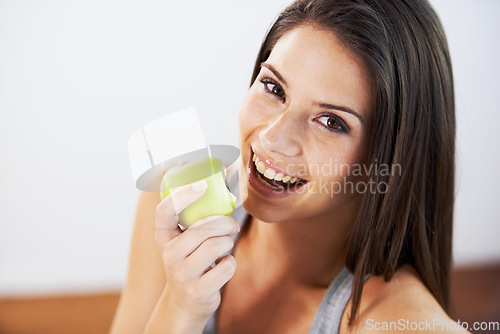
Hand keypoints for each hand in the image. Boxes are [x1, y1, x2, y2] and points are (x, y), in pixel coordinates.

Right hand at [155, 179, 239, 320]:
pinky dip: (230, 263)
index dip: (183, 195)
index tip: (202, 185)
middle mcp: (169, 255)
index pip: (165, 210)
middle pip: (203, 228)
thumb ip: (195, 221)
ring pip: (216, 244)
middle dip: (225, 223)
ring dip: (228, 242)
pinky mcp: (199, 290)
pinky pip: (227, 265)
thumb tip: (224, 182)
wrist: (185, 304)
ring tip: (224, 247)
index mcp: (164, 238)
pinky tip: (222, 266)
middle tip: (231, 226)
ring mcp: (183, 274)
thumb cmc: (190, 263)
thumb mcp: (183, 243)